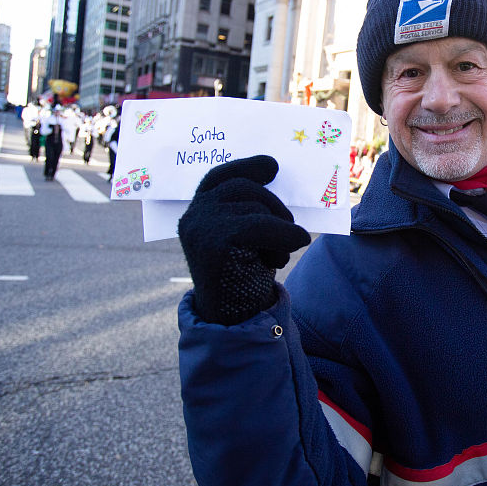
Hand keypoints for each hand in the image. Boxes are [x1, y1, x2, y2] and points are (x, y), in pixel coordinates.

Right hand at [178, 155, 310, 324]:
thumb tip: (275, 176)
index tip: (272, 166)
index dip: (246, 166)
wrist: (232, 319)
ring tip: (277, 257)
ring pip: (255, 206)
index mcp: (199, 211)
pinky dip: (284, 234)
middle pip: (244, 187)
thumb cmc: (244, 275)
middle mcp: (194, 216)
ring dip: (279, 230)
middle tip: (292, 230)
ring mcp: (200, 228)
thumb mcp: (247, 237)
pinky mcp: (212, 243)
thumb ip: (252, 210)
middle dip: (275, 205)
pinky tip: (293, 247)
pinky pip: (260, 224)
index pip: (219, 176)